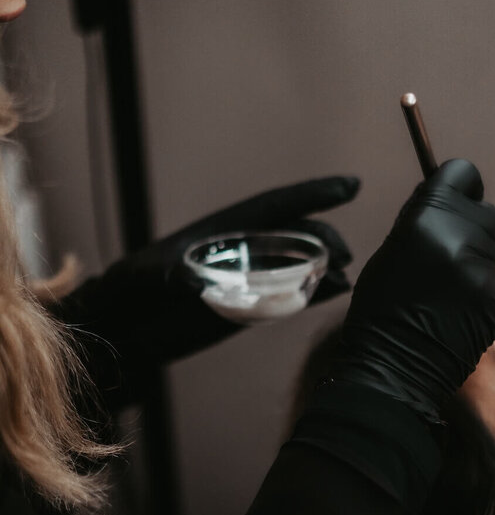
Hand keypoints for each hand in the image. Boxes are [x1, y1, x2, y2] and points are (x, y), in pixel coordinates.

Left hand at [127, 175, 360, 306]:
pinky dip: (313, 294)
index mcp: (223, 230)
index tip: (350, 186)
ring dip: (325, 269)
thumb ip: (165, 275)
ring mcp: (248, 280)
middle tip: (344, 255)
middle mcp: (243, 251)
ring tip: (345, 277)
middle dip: (324, 239)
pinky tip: (335, 292)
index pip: (276, 206)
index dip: (312, 194)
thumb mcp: (141, 276)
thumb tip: (192, 284)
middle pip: (295, 237)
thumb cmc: (127, 290)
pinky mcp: (248, 310)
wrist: (123, 328)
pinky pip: (288, 299)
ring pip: (298, 268)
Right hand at [330, 158, 494, 421]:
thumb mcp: (393, 250)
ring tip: (448, 287)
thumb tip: (450, 197)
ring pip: (494, 248)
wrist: (394, 366)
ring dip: (477, 260)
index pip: (464, 174)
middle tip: (449, 252)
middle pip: (487, 213)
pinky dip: (481, 289)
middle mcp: (459, 240)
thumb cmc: (382, 308)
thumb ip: (425, 219)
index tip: (456, 198)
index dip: (460, 186)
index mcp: (426, 220)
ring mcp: (481, 272)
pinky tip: (457, 308)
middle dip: (472, 226)